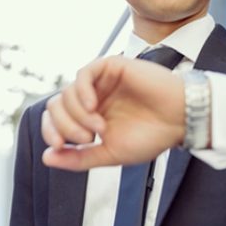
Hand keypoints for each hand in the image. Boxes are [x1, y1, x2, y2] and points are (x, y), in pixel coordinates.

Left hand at [42, 55, 185, 170]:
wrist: (179, 121)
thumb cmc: (150, 136)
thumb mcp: (109, 154)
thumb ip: (78, 157)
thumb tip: (46, 158)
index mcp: (88, 116)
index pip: (55, 118)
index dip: (49, 131)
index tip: (58, 146)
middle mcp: (91, 97)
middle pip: (56, 105)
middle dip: (65, 126)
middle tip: (88, 138)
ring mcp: (100, 81)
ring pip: (67, 91)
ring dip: (78, 114)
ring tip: (100, 128)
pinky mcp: (111, 66)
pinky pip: (83, 74)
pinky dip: (82, 91)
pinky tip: (93, 106)